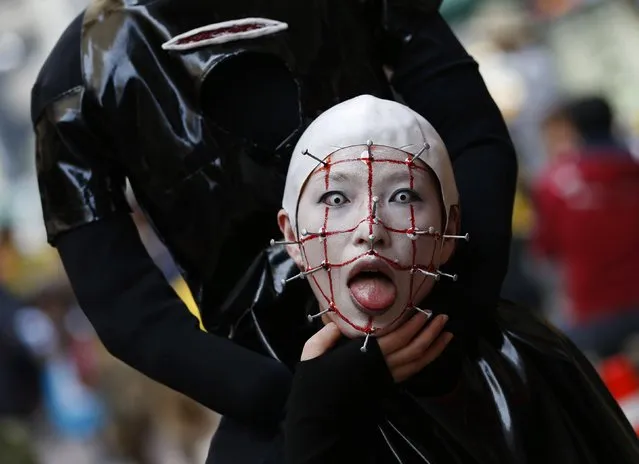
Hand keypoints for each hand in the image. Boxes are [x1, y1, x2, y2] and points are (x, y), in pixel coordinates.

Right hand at [300, 313, 452, 382]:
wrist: (320, 416)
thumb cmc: (315, 383)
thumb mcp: (312, 354)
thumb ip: (325, 336)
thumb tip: (336, 321)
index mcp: (365, 356)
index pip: (396, 339)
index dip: (412, 326)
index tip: (423, 311)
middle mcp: (381, 367)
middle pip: (412, 349)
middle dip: (430, 333)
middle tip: (443, 317)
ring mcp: (386, 378)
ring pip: (417, 363)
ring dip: (434, 347)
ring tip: (448, 334)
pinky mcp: (387, 385)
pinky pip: (412, 372)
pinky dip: (426, 361)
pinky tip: (433, 352)